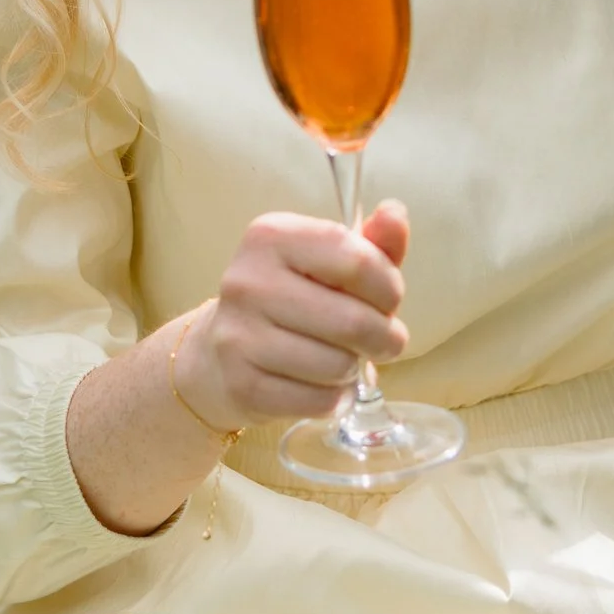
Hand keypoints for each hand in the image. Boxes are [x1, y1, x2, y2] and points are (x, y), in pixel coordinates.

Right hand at [171, 203, 410, 429]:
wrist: (218, 352)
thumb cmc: (291, 299)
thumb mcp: (330, 263)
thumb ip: (372, 242)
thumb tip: (395, 213)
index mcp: (271, 236)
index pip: (357, 261)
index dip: (389, 287)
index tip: (388, 299)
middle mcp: (248, 281)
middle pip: (353, 321)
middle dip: (384, 337)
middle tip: (382, 340)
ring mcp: (239, 336)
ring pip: (338, 366)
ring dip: (355, 369)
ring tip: (344, 360)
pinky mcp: (242, 385)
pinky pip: (319, 401)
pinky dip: (336, 399)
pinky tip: (323, 385)